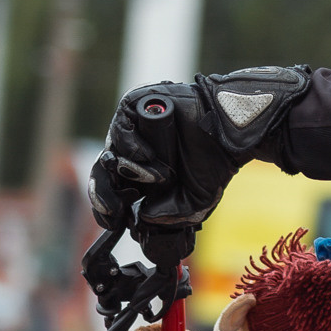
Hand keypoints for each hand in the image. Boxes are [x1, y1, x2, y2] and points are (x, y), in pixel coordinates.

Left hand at [88, 82, 237, 233]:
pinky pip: (120, 129)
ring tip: (160, 176)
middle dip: (105, 195)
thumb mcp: (192, 204)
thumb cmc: (212, 164)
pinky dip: (130, 146)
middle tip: (117, 209)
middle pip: (103, 174)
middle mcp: (133, 153)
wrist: (227, 134)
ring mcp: (133, 130)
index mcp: (141, 174)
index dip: (107, 208)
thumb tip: (142, 219)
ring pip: (111, 153)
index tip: (113, 222)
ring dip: (130, 172)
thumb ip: (168, 216)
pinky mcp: (136, 108)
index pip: (111, 191)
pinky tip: (148, 155)